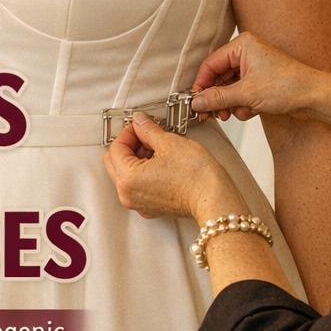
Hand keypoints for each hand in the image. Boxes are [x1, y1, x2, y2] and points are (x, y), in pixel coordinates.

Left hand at [102, 112, 243, 220]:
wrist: (214, 199)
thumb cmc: (196, 177)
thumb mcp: (169, 143)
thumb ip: (148, 130)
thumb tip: (140, 122)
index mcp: (127, 179)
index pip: (116, 148)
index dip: (128, 131)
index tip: (140, 125)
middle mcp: (128, 195)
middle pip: (115, 162)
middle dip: (130, 145)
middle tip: (147, 134)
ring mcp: (138, 204)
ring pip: (126, 174)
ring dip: (137, 158)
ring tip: (158, 148)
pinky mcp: (150, 208)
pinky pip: (138, 186)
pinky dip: (144, 172)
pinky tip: (161, 162)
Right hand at [190, 32, 322, 122]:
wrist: (315, 97)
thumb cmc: (288, 86)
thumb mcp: (246, 94)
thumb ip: (217, 98)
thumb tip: (196, 102)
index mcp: (242, 46)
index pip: (210, 64)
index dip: (201, 85)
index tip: (195, 102)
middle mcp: (246, 53)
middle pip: (218, 77)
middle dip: (217, 98)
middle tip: (211, 114)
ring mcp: (253, 68)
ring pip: (228, 88)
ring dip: (230, 104)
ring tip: (234, 113)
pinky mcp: (259, 81)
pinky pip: (240, 94)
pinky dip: (242, 105)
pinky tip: (251, 110)